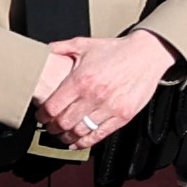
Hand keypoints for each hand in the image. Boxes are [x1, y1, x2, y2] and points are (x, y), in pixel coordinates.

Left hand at [40, 30, 176, 144]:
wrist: (146, 54)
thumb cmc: (116, 50)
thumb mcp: (85, 44)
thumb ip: (61, 48)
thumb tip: (43, 50)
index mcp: (80, 79)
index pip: (53, 107)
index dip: (42, 116)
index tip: (41, 117)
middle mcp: (93, 95)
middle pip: (63, 122)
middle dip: (53, 128)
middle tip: (50, 127)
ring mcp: (109, 107)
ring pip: (79, 131)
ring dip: (67, 136)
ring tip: (63, 134)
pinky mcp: (122, 116)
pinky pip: (99, 135)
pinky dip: (85, 142)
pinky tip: (77, 142)